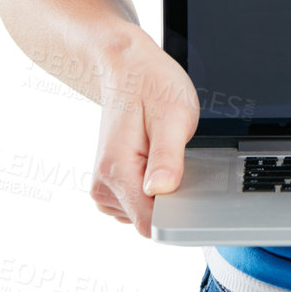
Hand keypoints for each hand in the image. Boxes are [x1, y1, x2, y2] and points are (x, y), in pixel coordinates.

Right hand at [89, 28, 201, 237]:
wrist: (125, 67)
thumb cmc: (150, 85)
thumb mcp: (173, 115)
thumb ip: (167, 157)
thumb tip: (162, 190)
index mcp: (116, 172)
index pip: (149, 223)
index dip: (177, 213)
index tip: (187, 186)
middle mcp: (103, 185)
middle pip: (149, 220)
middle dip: (170, 196)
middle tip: (174, 154)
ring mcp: (104, 186)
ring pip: (144, 213)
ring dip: (161, 189)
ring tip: (160, 150)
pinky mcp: (110, 184)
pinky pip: (138, 202)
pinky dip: (151, 186)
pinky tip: (153, 157)